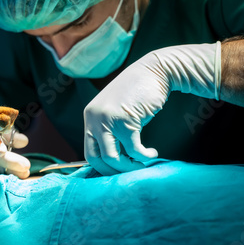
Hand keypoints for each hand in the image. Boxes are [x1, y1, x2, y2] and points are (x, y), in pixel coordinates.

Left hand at [84, 42, 220, 174]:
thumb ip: (110, 131)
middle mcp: (94, 118)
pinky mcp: (126, 121)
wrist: (154, 71)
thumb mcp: (116, 112)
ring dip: (129, 167)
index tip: (118, 172)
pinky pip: (133, 150)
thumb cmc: (138, 93)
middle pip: (96, 158)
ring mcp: (108, 119)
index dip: (103, 167)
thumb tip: (113, 161)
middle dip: (114, 171)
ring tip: (141, 164)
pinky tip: (152, 154)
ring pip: (112, 157)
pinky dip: (144, 156)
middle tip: (130, 173)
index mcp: (89, 116)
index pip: (89, 152)